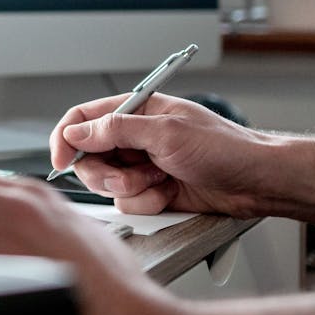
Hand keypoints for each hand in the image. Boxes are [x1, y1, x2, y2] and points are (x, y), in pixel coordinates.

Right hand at [50, 93, 274, 216]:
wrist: (254, 182)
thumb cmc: (224, 147)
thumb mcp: (166, 132)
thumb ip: (117, 130)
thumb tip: (78, 132)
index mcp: (137, 111)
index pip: (84, 118)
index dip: (66, 138)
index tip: (60, 160)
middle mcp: (136, 137)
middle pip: (89, 157)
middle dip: (105, 173)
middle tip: (128, 177)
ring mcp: (143, 165)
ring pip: (108, 184)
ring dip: (131, 189)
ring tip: (159, 182)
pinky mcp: (152, 190)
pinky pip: (129, 202)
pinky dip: (146, 202)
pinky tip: (169, 193)